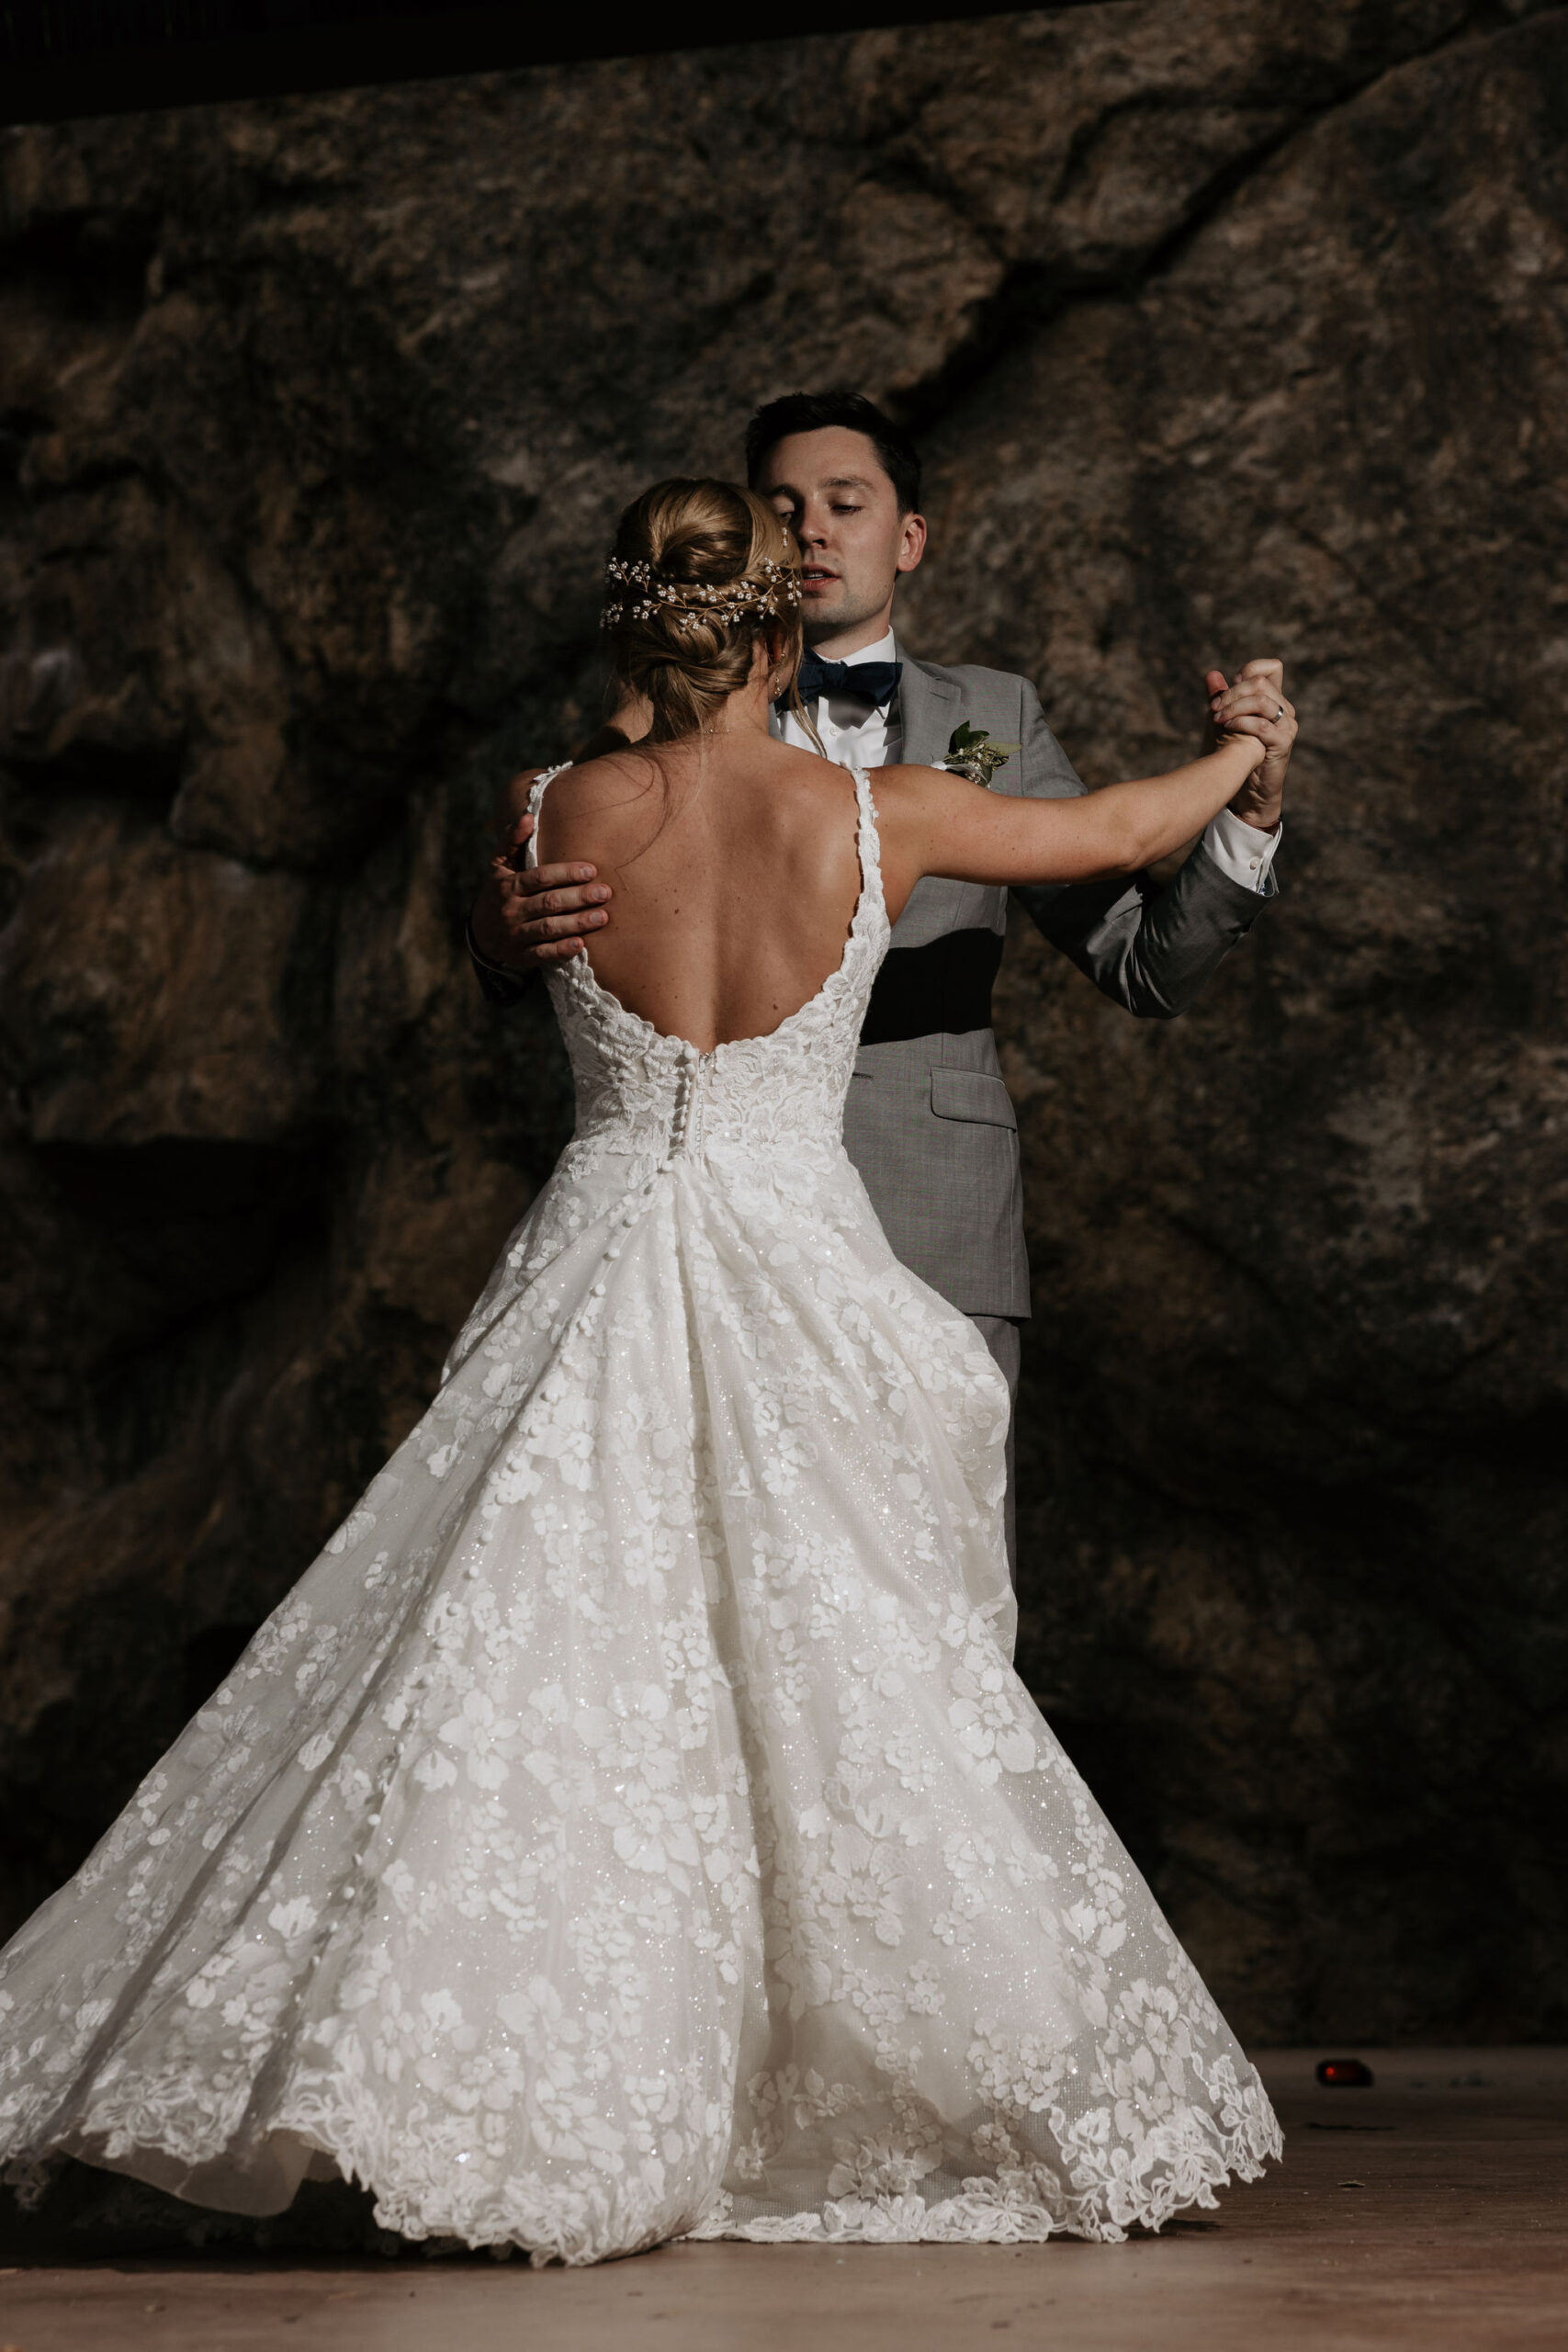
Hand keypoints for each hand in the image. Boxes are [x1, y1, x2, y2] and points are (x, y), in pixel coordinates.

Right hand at [470, 798, 611, 972]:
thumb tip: (528, 815)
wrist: (481, 933)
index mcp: (507, 885)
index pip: (539, 877)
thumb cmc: (499, 891)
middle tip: (605, 892)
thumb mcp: (499, 865)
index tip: (591, 870)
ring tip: (602, 916)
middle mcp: (510, 910)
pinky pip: (543, 954)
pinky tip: (581, 944)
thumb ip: (512, 840)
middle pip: (548, 903)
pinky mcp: (521, 956)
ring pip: (548, 928)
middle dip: (578, 897)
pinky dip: (561, 950)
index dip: (565, 873)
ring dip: (577, 923)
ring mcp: (515, 935)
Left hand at [1205, 659, 1295, 830]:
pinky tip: (1227, 729)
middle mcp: (1284, 709)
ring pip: (1262, 700)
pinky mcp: (1283, 743)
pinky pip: (1262, 725)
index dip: (1246, 673)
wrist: (1244, 789)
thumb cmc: (1234, 755)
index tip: (1225, 692)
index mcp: (1274, 700)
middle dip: (1232, 692)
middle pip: (1260, 682)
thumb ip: (1221, 697)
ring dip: (1234, 707)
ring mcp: (1286, 725)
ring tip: (1218, 719)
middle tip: (1214, 708)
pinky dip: (1241, 723)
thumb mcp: (1224, 721)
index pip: (1270, 668)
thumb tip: (1211, 674)